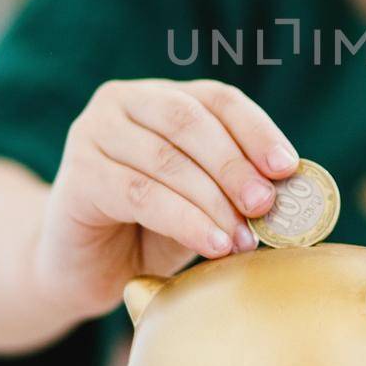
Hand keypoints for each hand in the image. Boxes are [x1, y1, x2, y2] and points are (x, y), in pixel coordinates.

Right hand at [31, 78, 298, 322]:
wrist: (84, 269)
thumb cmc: (150, 229)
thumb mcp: (201, 200)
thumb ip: (233, 186)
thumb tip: (288, 189)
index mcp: (162, 96)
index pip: (218, 99)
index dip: (257, 130)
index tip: (287, 167)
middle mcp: (124, 101)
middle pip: (190, 122)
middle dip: (235, 166)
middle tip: (265, 206)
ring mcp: (94, 133)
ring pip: (167, 160)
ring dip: (213, 202)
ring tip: (242, 239)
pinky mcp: (78, 174)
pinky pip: (140, 194)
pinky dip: (184, 220)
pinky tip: (212, 244)